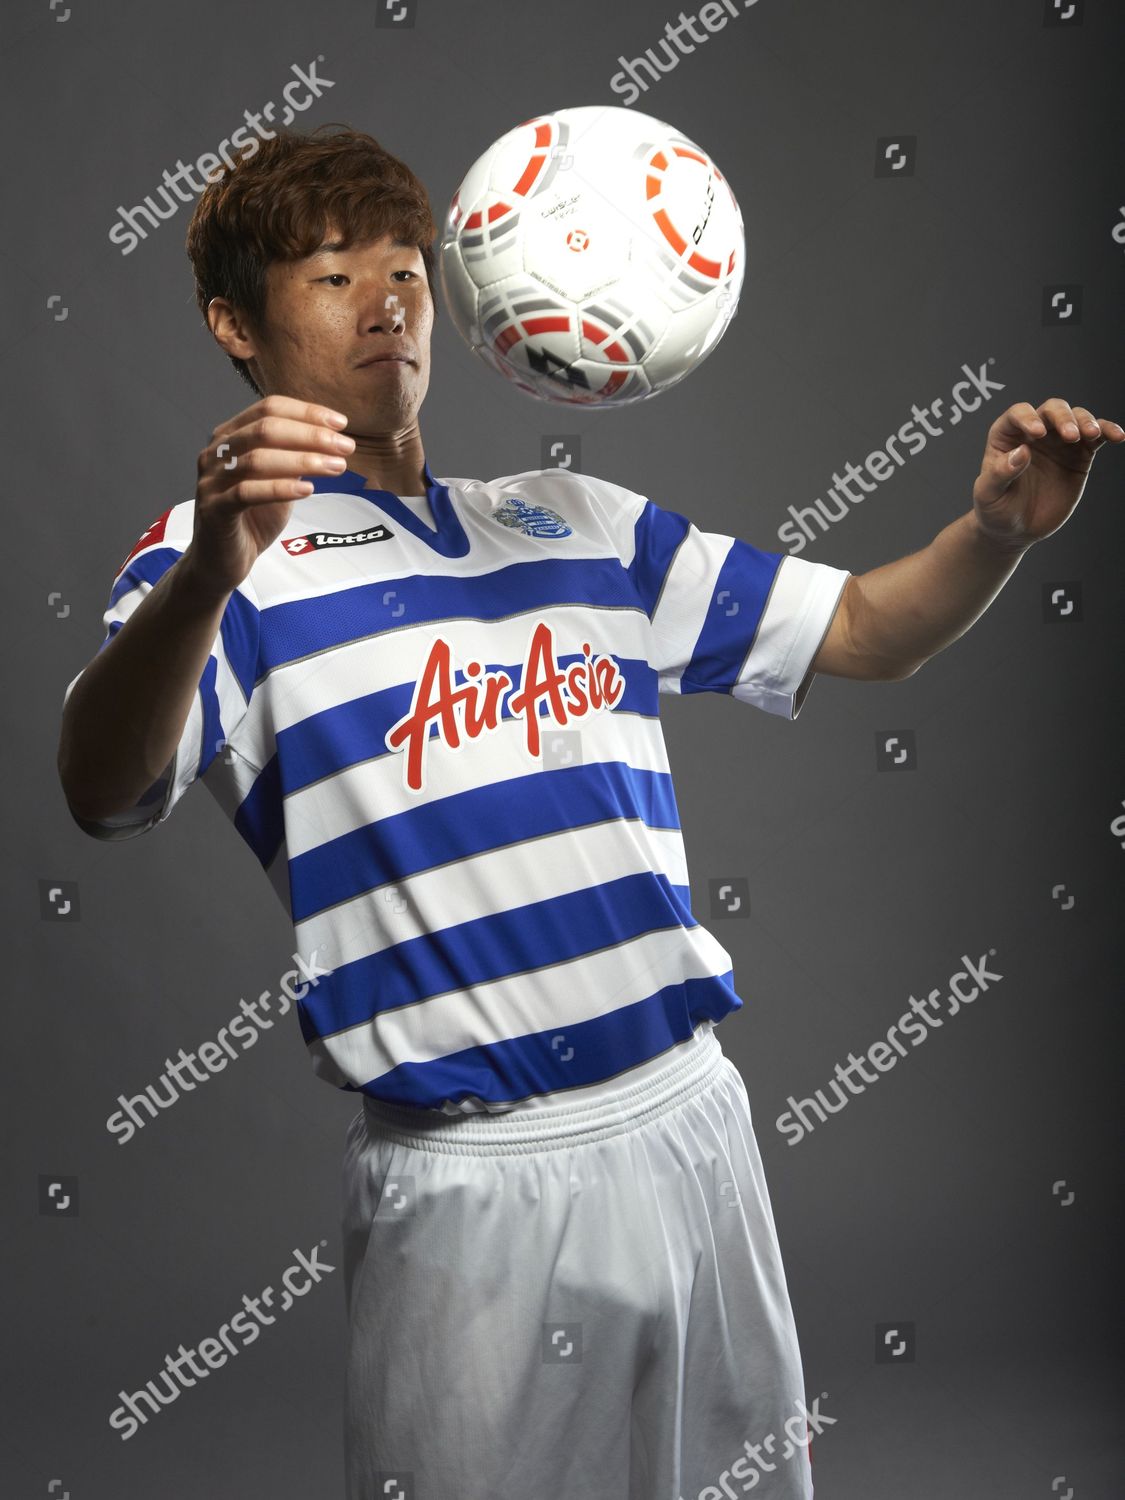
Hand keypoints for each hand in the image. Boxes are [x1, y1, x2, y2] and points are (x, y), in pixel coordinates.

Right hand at [185, 394, 354, 594]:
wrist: (222, 561)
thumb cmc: (252, 518)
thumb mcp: (278, 481)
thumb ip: (294, 458)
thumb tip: (330, 438)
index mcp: (229, 436)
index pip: (269, 408)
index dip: (307, 412)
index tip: (341, 424)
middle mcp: (215, 452)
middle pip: (265, 428)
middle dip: (311, 435)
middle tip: (345, 446)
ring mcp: (211, 481)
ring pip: (257, 459)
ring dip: (303, 461)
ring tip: (336, 467)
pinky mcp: (213, 510)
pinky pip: (247, 493)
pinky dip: (280, 488)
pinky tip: (308, 490)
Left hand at [971, 398, 1123, 550]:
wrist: (1016, 529)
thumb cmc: (995, 509)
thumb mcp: (989, 494)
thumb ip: (1001, 473)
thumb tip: (1022, 452)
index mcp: (1007, 436)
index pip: (1019, 414)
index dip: (1028, 418)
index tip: (1037, 433)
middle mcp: (1034, 433)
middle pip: (1052, 410)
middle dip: (1063, 417)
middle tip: (1070, 436)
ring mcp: (1059, 442)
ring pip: (1077, 417)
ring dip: (1087, 421)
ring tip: (1092, 435)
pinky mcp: (1079, 455)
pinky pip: (1097, 436)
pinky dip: (1108, 431)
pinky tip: (1118, 436)